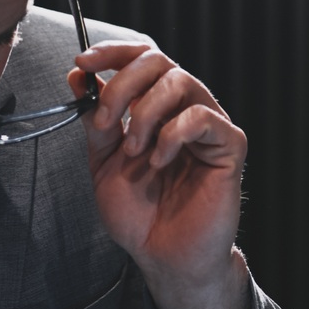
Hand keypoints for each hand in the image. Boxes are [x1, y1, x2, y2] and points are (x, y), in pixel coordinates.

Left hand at [73, 42, 251, 308]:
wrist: (164, 256)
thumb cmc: (140, 213)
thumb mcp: (103, 162)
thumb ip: (96, 122)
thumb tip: (79, 76)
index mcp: (158, 108)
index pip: (143, 59)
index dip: (113, 53)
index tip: (83, 63)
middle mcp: (186, 108)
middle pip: (160, 62)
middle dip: (123, 85)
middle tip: (106, 122)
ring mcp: (210, 124)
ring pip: (181, 82)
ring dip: (144, 114)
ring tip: (134, 150)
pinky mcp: (230, 144)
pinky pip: (201, 118)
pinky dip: (171, 136)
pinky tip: (160, 161)